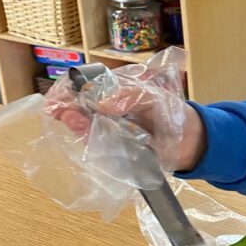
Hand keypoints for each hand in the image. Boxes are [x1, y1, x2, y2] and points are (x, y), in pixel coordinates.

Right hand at [44, 72, 206, 173]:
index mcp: (111, 94)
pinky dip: (95, 146)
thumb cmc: (170, 112)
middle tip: (60, 112)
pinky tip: (92, 138)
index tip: (55, 99)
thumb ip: (130, 95)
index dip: (64, 93)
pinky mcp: (117, 155)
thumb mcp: (152, 96)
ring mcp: (109, 135)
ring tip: (74, 121)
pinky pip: (101, 153)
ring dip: (78, 128)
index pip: (80, 90)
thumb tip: (102, 103)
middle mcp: (104, 115)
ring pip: (86, 133)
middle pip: (77, 112)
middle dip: (66, 111)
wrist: (190, 141)